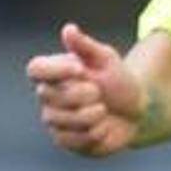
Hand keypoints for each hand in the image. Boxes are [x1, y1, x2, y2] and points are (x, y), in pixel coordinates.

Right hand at [26, 23, 147, 157]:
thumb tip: (69, 29)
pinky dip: (94, 133)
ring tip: (103, 110)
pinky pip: (73, 140)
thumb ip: (85, 46)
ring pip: (62, 121)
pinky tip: (102, 127)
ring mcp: (54, 120)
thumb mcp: (106, 59)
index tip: (80, 69)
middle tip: (99, 93)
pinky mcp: (65, 141)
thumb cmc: (117, 80)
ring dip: (91, 115)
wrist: (134, 110)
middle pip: (50, 97)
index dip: (55, 71)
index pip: (35, 69)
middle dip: (83, 94)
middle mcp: (47, 96)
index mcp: (53, 72)